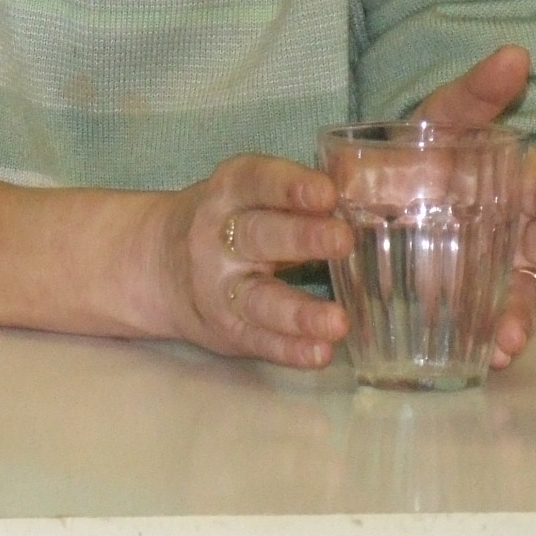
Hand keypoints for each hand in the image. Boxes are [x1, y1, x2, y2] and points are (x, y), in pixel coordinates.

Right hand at [146, 155, 352, 369]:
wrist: (157, 264)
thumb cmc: (228, 220)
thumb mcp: (248, 193)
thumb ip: (301, 192)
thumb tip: (378, 182)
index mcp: (229, 193)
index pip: (257, 182)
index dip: (290, 186)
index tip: (327, 193)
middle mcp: (218, 238)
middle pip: (258, 236)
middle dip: (301, 238)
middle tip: (344, 241)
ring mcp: (219, 288)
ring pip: (258, 299)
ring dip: (298, 311)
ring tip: (338, 321)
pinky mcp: (227, 328)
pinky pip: (259, 340)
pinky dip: (289, 349)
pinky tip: (319, 353)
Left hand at [414, 44, 535, 363]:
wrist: (364, 192)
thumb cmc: (414, 150)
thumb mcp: (440, 119)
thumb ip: (475, 93)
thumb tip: (517, 53)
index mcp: (517, 182)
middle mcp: (515, 226)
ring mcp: (496, 264)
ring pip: (524, 292)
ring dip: (525, 317)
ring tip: (510, 340)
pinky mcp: (472, 296)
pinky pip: (494, 319)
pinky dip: (498, 337)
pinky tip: (492, 355)